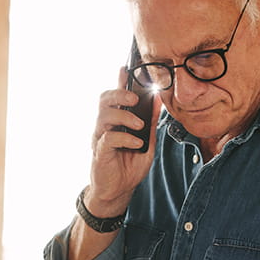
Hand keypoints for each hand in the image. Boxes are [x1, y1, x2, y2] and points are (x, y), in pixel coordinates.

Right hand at [85, 67, 160, 215]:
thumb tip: (159, 100)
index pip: (115, 96)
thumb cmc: (129, 166)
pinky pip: (109, 138)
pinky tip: (136, 143)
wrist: (119, 191)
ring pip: (104, 116)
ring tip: (138, 124)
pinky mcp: (100, 152)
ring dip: (124, 116)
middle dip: (119, 94)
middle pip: (104, 100)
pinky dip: (125, 138)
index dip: (119, 81)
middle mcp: (105, 126)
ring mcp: (100, 138)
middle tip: (134, 98)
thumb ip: (150, 122)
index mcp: (116, 121)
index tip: (126, 68)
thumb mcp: (147, 142)